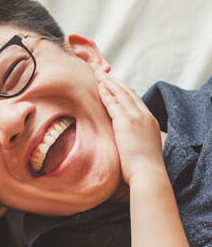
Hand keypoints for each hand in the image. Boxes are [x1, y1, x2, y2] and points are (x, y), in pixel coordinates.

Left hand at [96, 70, 163, 184]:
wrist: (148, 173)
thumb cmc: (143, 168)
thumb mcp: (141, 148)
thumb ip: (134, 140)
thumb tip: (126, 143)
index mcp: (149, 120)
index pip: (135, 100)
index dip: (123, 90)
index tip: (113, 83)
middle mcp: (144, 115)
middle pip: (127, 92)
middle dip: (114, 81)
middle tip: (102, 73)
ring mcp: (135, 118)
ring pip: (121, 94)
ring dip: (108, 83)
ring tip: (97, 74)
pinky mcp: (125, 123)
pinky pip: (114, 104)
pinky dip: (106, 94)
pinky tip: (98, 87)